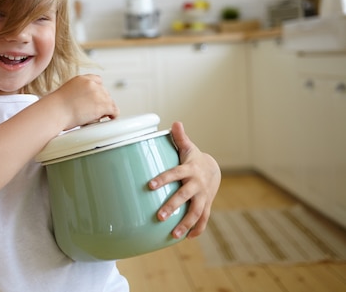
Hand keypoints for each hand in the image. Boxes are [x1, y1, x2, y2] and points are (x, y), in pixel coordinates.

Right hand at [45, 74, 118, 130]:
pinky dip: (113, 115)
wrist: (55, 112)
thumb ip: (77, 94)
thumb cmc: (55, 108)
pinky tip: (110, 118)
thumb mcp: (65, 93)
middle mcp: (92, 84)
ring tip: (95, 117)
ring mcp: (98, 94)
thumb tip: (82, 103)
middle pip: (105, 92)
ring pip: (110, 102)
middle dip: (101, 102)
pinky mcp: (103, 105)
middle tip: (94, 111)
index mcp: (81, 80)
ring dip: (105, 109)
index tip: (97, 98)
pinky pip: (114, 110)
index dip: (98, 91)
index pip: (97, 80)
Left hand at [148, 121, 220, 238]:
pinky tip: (186, 238)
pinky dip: (196, 229)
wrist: (213, 170)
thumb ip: (180, 137)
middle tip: (159, 216)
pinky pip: (203, 219)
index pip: (174, 174)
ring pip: (195, 212)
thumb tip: (175, 122)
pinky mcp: (206, 205)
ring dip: (185, 224)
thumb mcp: (188, 147)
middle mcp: (197, 184)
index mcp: (189, 169)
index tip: (149, 186)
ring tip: (173, 235)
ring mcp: (203, 196)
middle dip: (172, 206)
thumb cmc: (193, 158)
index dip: (163, 179)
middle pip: (185, 196)